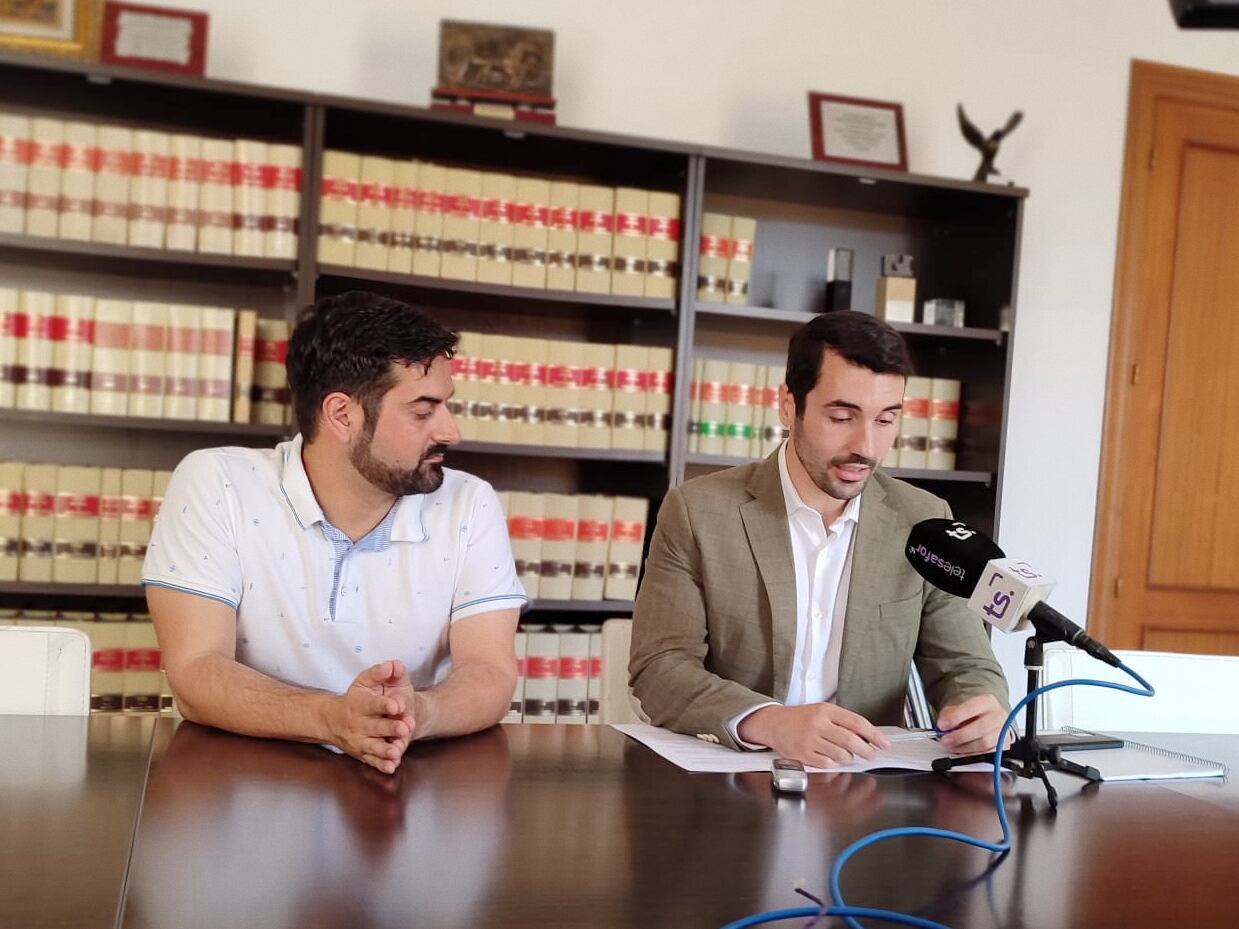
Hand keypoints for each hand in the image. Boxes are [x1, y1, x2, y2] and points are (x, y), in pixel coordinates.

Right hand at [328, 660, 416, 773]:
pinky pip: (372, 761)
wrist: (333, 720)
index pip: (371, 704)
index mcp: (359, 704)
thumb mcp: (364, 681)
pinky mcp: (362, 753)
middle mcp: (358, 724)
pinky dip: (381, 765)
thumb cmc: (355, 699)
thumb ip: (378, 673)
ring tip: (396, 751)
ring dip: (385, 750)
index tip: (396, 705)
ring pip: (373, 747)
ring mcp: (360, 740)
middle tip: (405, 728)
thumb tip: (392, 665)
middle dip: (390, 728)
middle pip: (375, 727)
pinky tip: (391, 766)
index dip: (384, 705)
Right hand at [736, 703, 891, 767]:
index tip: (884, 744)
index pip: (857, 722)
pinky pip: (828, 764)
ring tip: (847, 755)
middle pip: (851, 741)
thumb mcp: (822, 712)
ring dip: (849, 758)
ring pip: (841, 755)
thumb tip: (868, 737)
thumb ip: (843, 722)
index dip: (874, 735)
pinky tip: (832, 759)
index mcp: (826, 710)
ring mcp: (809, 740)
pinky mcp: (802, 754)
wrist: (773, 723)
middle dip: (867, 751)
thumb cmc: (801, 718)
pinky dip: (834, 764)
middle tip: (871, 754)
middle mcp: (818, 724)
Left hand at [935, 693, 1011, 755]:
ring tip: (952, 746)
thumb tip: (942, 724)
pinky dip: (973, 755)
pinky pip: (988, 754)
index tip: (942, 725)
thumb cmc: (972, 714)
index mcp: (987, 702)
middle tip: (945, 739)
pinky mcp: (1004, 747)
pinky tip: (963, 752)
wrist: (987, 720)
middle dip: (960, 736)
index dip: (955, 717)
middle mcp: (998, 716)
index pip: (972, 708)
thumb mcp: (959, 708)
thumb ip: (949, 715)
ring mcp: (1003, 732)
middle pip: (981, 728)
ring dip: (965, 747)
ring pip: (984, 743)